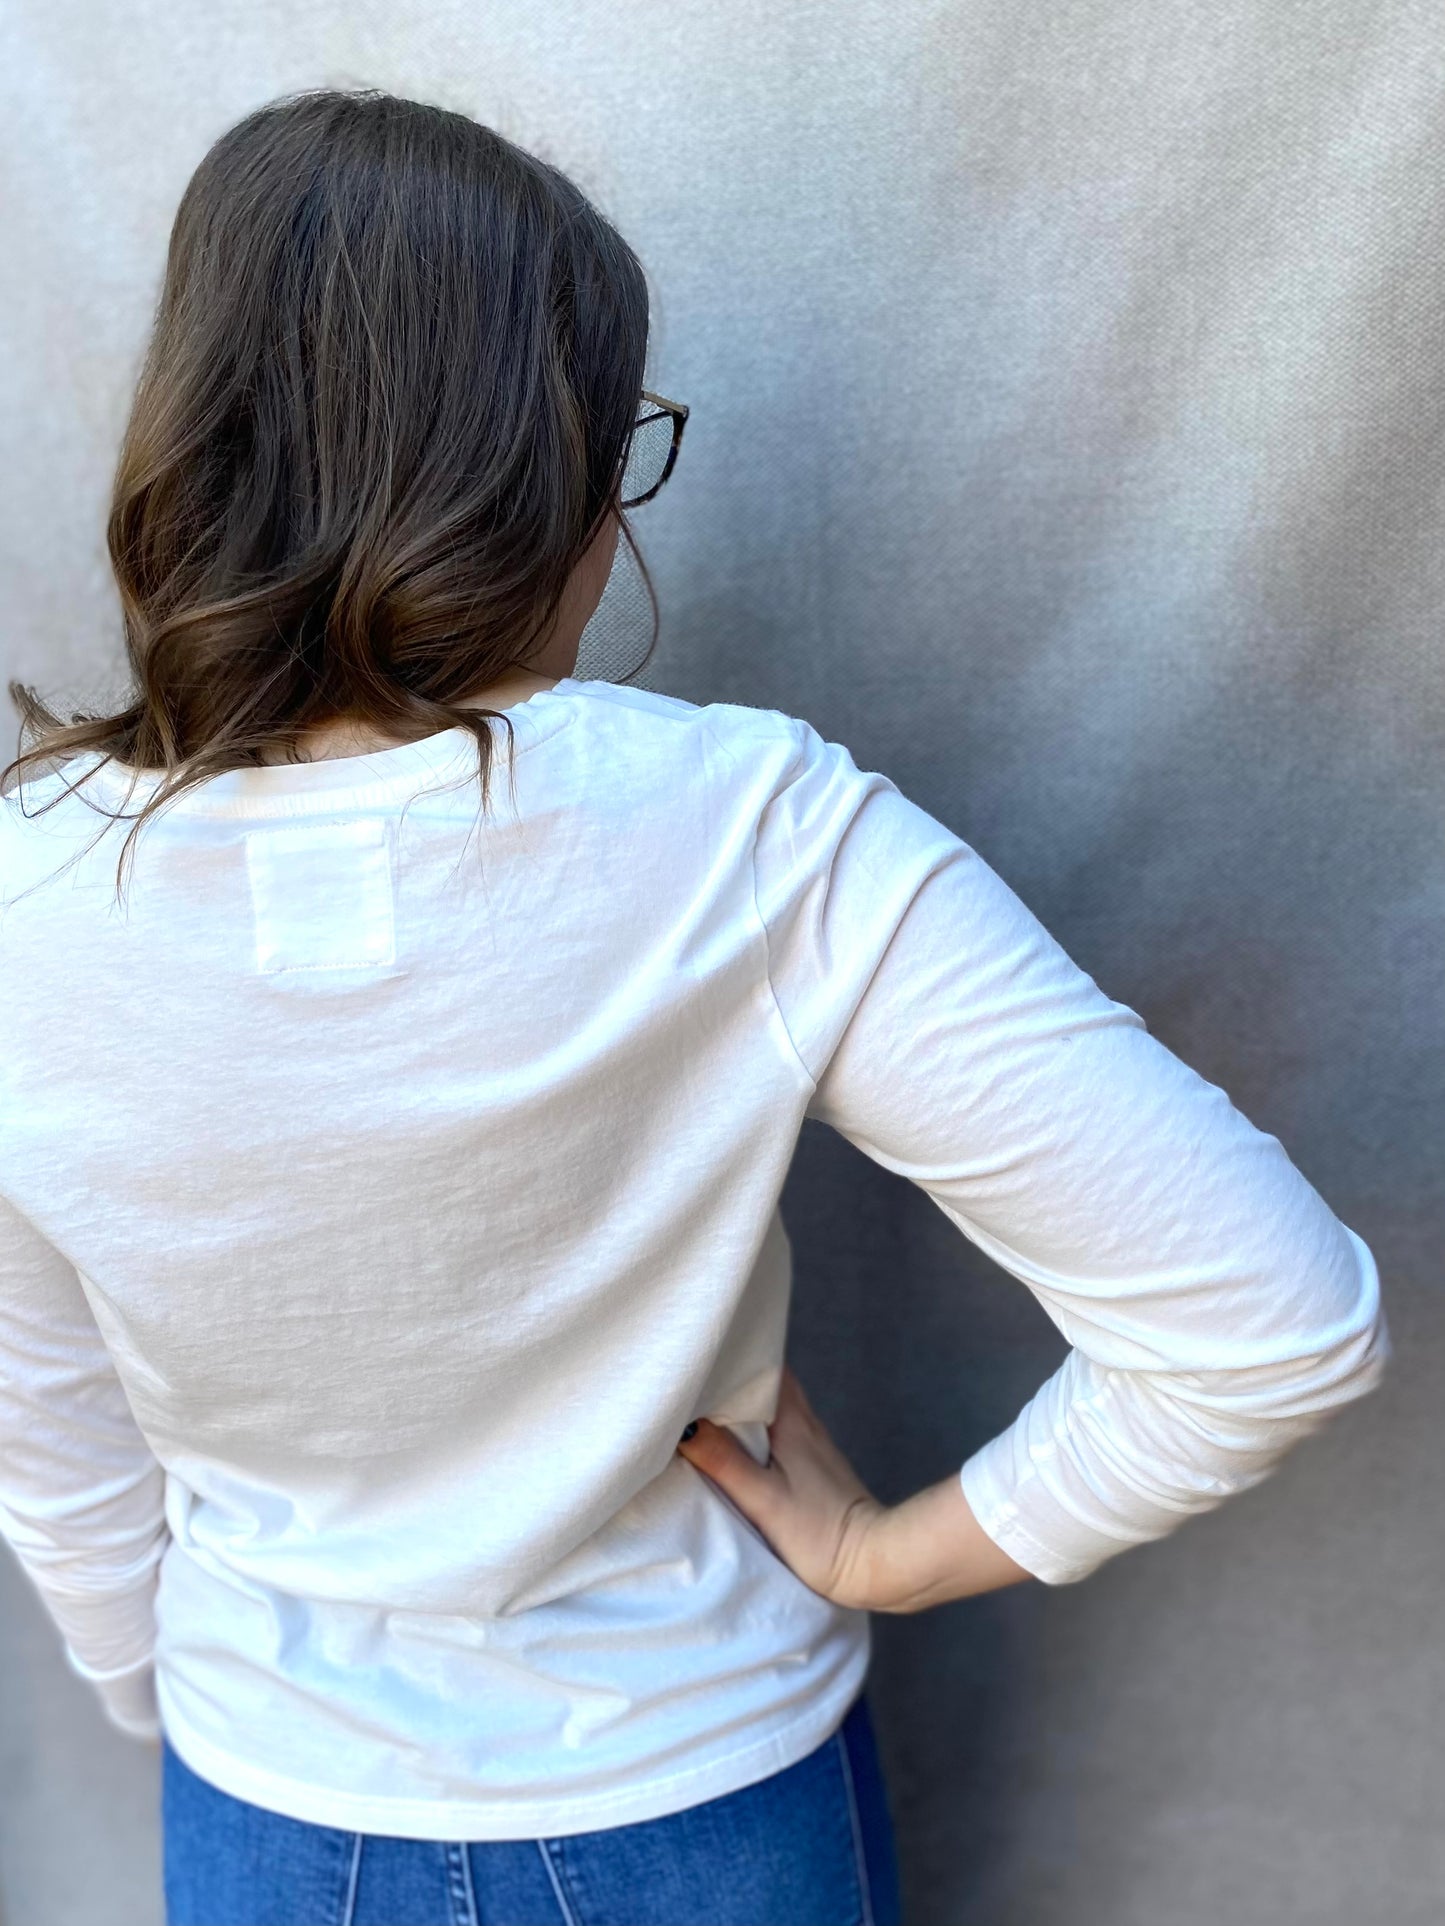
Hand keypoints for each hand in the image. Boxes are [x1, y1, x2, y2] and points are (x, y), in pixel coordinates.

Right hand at [676, 1364, 1034, 1612]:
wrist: (874, 1564)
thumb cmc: (821, 1533)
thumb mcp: (764, 1499)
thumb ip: (724, 1461)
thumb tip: (684, 1425)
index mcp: (793, 1420)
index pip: (762, 1366)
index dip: (731, 1357)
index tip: (697, 1356)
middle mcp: (805, 1423)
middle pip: (765, 1384)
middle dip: (731, 1378)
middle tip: (691, 1378)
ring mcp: (811, 1446)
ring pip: (771, 1409)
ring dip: (741, 1406)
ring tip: (702, 1410)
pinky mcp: (813, 1469)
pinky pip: (778, 1433)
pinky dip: (753, 1431)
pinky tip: (734, 1446)